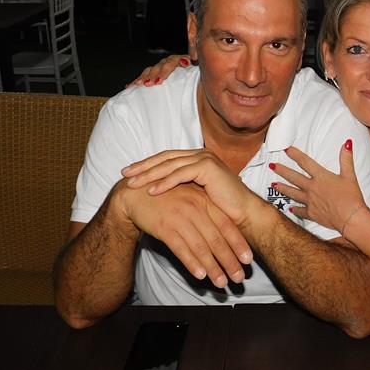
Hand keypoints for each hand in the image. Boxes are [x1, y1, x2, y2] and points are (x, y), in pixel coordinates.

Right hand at [110, 178, 251, 287]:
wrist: (136, 194)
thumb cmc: (168, 198)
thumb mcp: (191, 198)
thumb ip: (209, 211)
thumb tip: (228, 232)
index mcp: (205, 200)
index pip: (227, 225)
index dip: (238, 244)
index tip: (248, 260)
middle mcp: (195, 208)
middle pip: (216, 239)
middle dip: (229, 261)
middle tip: (239, 278)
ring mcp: (179, 218)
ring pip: (200, 247)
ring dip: (213, 267)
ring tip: (221, 282)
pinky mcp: (164, 227)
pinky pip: (181, 249)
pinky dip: (191, 262)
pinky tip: (200, 274)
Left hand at [121, 149, 260, 228]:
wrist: (244, 214)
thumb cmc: (222, 209)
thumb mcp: (196, 196)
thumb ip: (182, 188)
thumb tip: (158, 191)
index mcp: (198, 158)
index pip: (167, 158)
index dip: (148, 164)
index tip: (130, 172)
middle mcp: (201, 155)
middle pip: (165, 158)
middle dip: (143, 166)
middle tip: (125, 173)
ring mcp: (205, 159)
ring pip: (170, 165)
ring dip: (149, 174)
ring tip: (132, 183)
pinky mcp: (208, 168)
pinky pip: (181, 174)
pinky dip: (165, 182)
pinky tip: (151, 191)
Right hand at [126, 55, 190, 87]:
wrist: (196, 76)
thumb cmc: (198, 75)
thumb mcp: (196, 68)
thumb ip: (191, 64)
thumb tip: (186, 62)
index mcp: (180, 60)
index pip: (170, 63)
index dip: (163, 72)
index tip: (158, 81)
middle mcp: (169, 62)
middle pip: (158, 68)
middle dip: (151, 76)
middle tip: (146, 84)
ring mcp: (161, 67)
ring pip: (150, 71)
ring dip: (143, 78)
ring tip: (137, 85)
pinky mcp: (156, 73)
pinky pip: (146, 76)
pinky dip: (138, 80)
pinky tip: (130, 85)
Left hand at [271, 141, 369, 234]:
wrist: (350, 217)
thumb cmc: (351, 196)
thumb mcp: (350, 175)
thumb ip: (346, 159)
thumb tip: (347, 143)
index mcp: (321, 177)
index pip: (305, 162)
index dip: (295, 154)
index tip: (286, 149)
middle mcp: (312, 188)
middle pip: (293, 177)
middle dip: (281, 170)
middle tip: (272, 166)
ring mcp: (310, 201)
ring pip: (292, 193)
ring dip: (282, 188)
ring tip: (273, 185)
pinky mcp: (312, 213)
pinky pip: (300, 211)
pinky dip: (294, 210)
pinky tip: (290, 209)